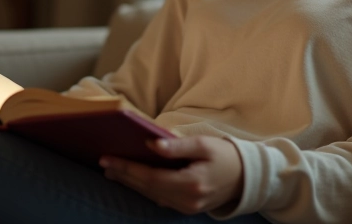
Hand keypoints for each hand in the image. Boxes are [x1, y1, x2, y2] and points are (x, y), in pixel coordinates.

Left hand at [100, 135, 243, 214]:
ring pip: (152, 196)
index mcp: (191, 183)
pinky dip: (145, 189)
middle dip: (124, 175)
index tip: (109, 159)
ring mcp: (188, 207)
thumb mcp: (204, 144)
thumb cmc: (226, 155)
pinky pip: (161, 199)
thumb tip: (151, 143)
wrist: (247, 177)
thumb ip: (177, 146)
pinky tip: (134, 180)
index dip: (128, 169)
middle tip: (104, 163)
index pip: (151, 177)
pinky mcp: (188, 208)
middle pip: (148, 188)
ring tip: (113, 172)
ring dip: (131, 183)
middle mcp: (188, 200)